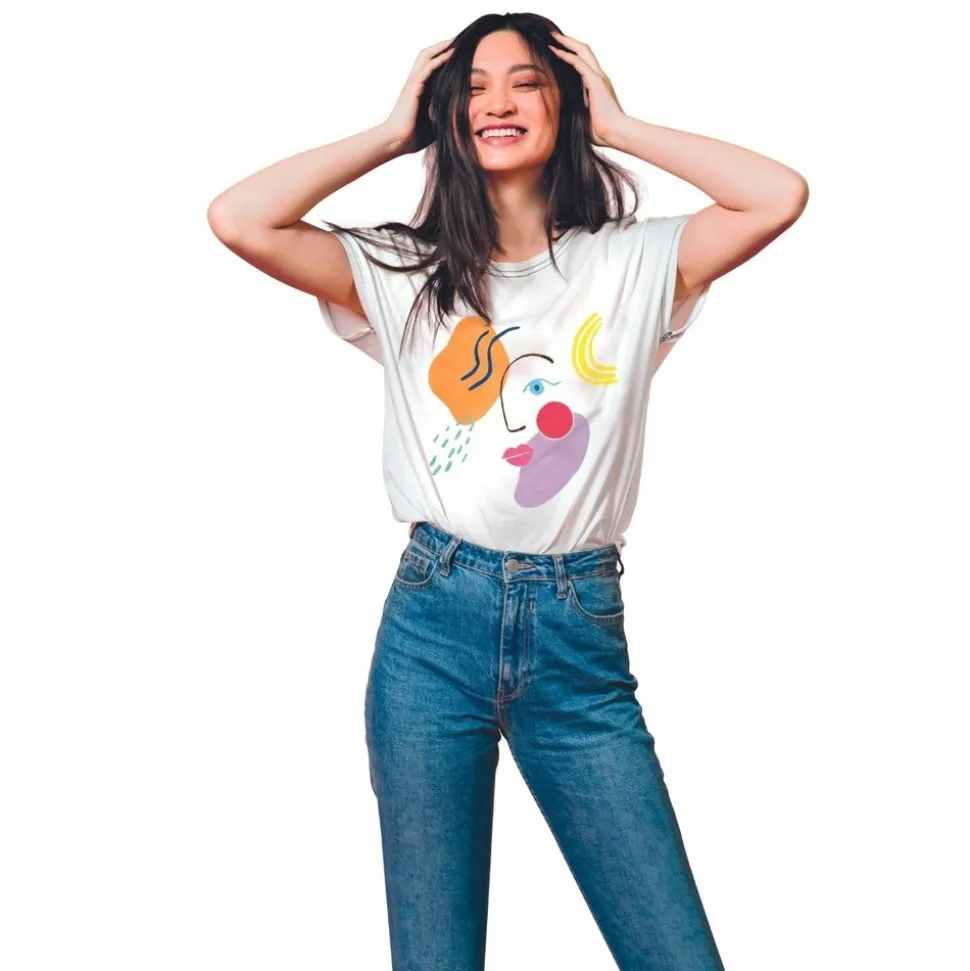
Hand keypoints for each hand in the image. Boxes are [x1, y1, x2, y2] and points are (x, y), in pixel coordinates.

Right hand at [382, 37, 455, 154]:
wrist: (397, 141)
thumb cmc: (413, 137)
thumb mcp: (435, 123)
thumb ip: (444, 114)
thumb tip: (463, 117)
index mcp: (420, 90)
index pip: (432, 66)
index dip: (444, 57)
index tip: (461, 53)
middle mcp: (415, 82)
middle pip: (428, 55)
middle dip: (443, 46)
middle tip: (459, 40)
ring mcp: (413, 84)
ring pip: (427, 57)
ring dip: (441, 47)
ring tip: (456, 41)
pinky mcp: (413, 88)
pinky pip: (427, 68)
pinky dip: (439, 59)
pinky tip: (451, 54)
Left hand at [547, 31, 626, 147]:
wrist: (614, 133)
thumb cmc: (600, 131)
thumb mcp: (583, 116)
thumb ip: (574, 108)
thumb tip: (558, 112)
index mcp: (597, 84)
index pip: (584, 62)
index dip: (571, 53)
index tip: (557, 49)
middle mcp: (599, 77)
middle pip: (584, 51)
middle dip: (568, 41)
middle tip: (553, 36)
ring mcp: (598, 77)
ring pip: (582, 51)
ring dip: (566, 42)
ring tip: (552, 37)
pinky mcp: (595, 81)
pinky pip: (578, 62)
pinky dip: (566, 55)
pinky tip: (555, 50)